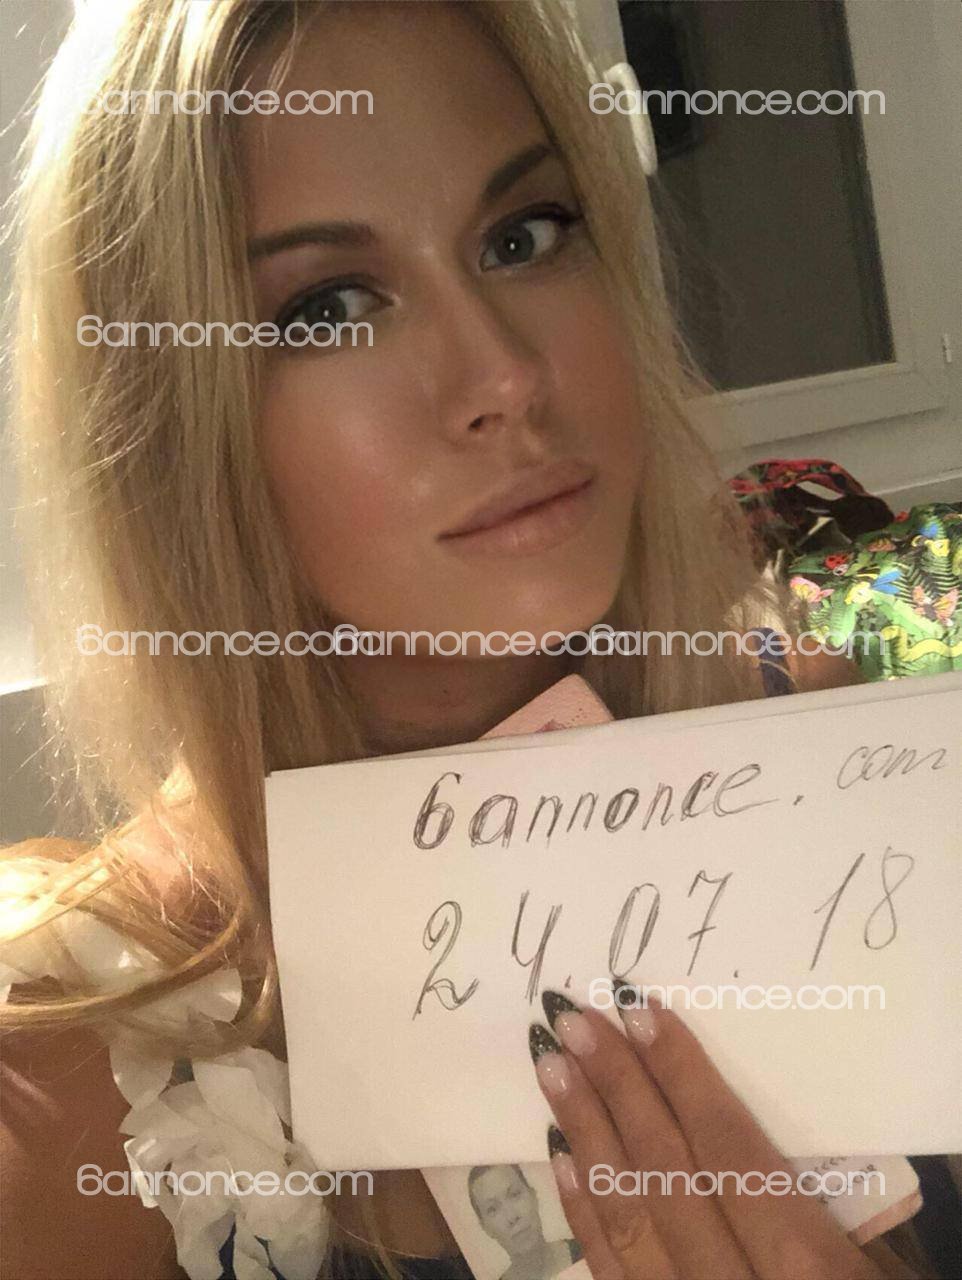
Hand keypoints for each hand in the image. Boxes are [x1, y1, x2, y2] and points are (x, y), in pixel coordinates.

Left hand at [529, 988, 912, 1279]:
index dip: (681, 1078)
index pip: (728, 1154)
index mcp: (805, 1274)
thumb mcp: (874, 1274)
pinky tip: (560, 1159)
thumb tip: (729, 1129)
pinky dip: (583, 1215)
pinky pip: (612, 1278)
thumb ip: (811, 1215)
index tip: (639, 1012)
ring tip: (553, 1070)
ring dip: (585, 1137)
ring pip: (627, 1220)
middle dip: (617, 1090)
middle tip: (572, 1021)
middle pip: (666, 1175)